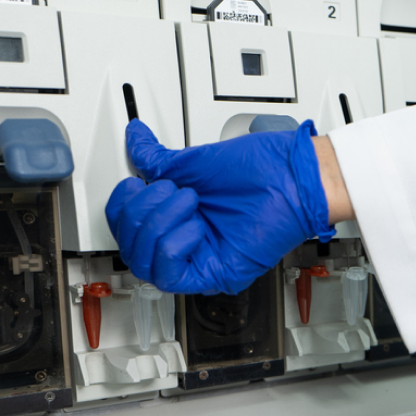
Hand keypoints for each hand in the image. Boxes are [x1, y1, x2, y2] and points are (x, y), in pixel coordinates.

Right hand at [105, 119, 334, 293]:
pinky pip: (171, 277)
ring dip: (160, 223)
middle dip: (143, 212)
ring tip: (191, 201)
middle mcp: (187, 244)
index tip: (138, 183)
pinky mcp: (217, 273)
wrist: (293, 177)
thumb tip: (136, 139)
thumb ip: (158, 159)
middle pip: (130, 249)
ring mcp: (201, 260)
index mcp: (178, 220)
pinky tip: (196, 225)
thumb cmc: (262, 171)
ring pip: (145, 264)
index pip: (124, 231)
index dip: (122, 207)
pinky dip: (174, 246)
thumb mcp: (194, 163)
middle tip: (176, 190)